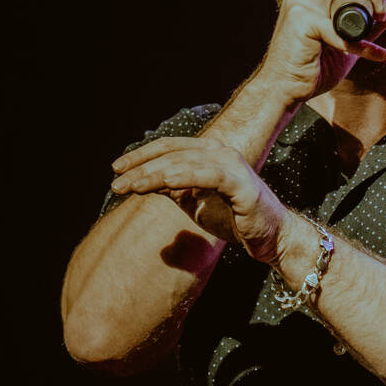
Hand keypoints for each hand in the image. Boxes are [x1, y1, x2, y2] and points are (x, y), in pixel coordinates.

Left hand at [111, 137, 287, 260]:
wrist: (268, 237)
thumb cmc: (233, 218)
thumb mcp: (193, 202)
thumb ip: (173, 188)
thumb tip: (143, 182)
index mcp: (209, 153)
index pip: (169, 147)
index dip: (141, 155)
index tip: (116, 169)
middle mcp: (220, 152)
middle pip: (172, 153)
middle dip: (141, 167)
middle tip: (116, 182)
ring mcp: (231, 165)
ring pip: (184, 164)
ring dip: (154, 175)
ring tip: (131, 186)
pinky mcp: (240, 183)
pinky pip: (207, 177)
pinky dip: (185, 178)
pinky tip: (164, 184)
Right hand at [261, 0, 385, 102]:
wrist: (284, 90)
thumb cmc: (314, 67)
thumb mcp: (351, 42)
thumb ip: (373, 23)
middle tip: (385, 12)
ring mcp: (299, 3)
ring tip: (380, 19)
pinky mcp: (300, 21)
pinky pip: (338, 28)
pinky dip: (361, 43)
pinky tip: (376, 55)